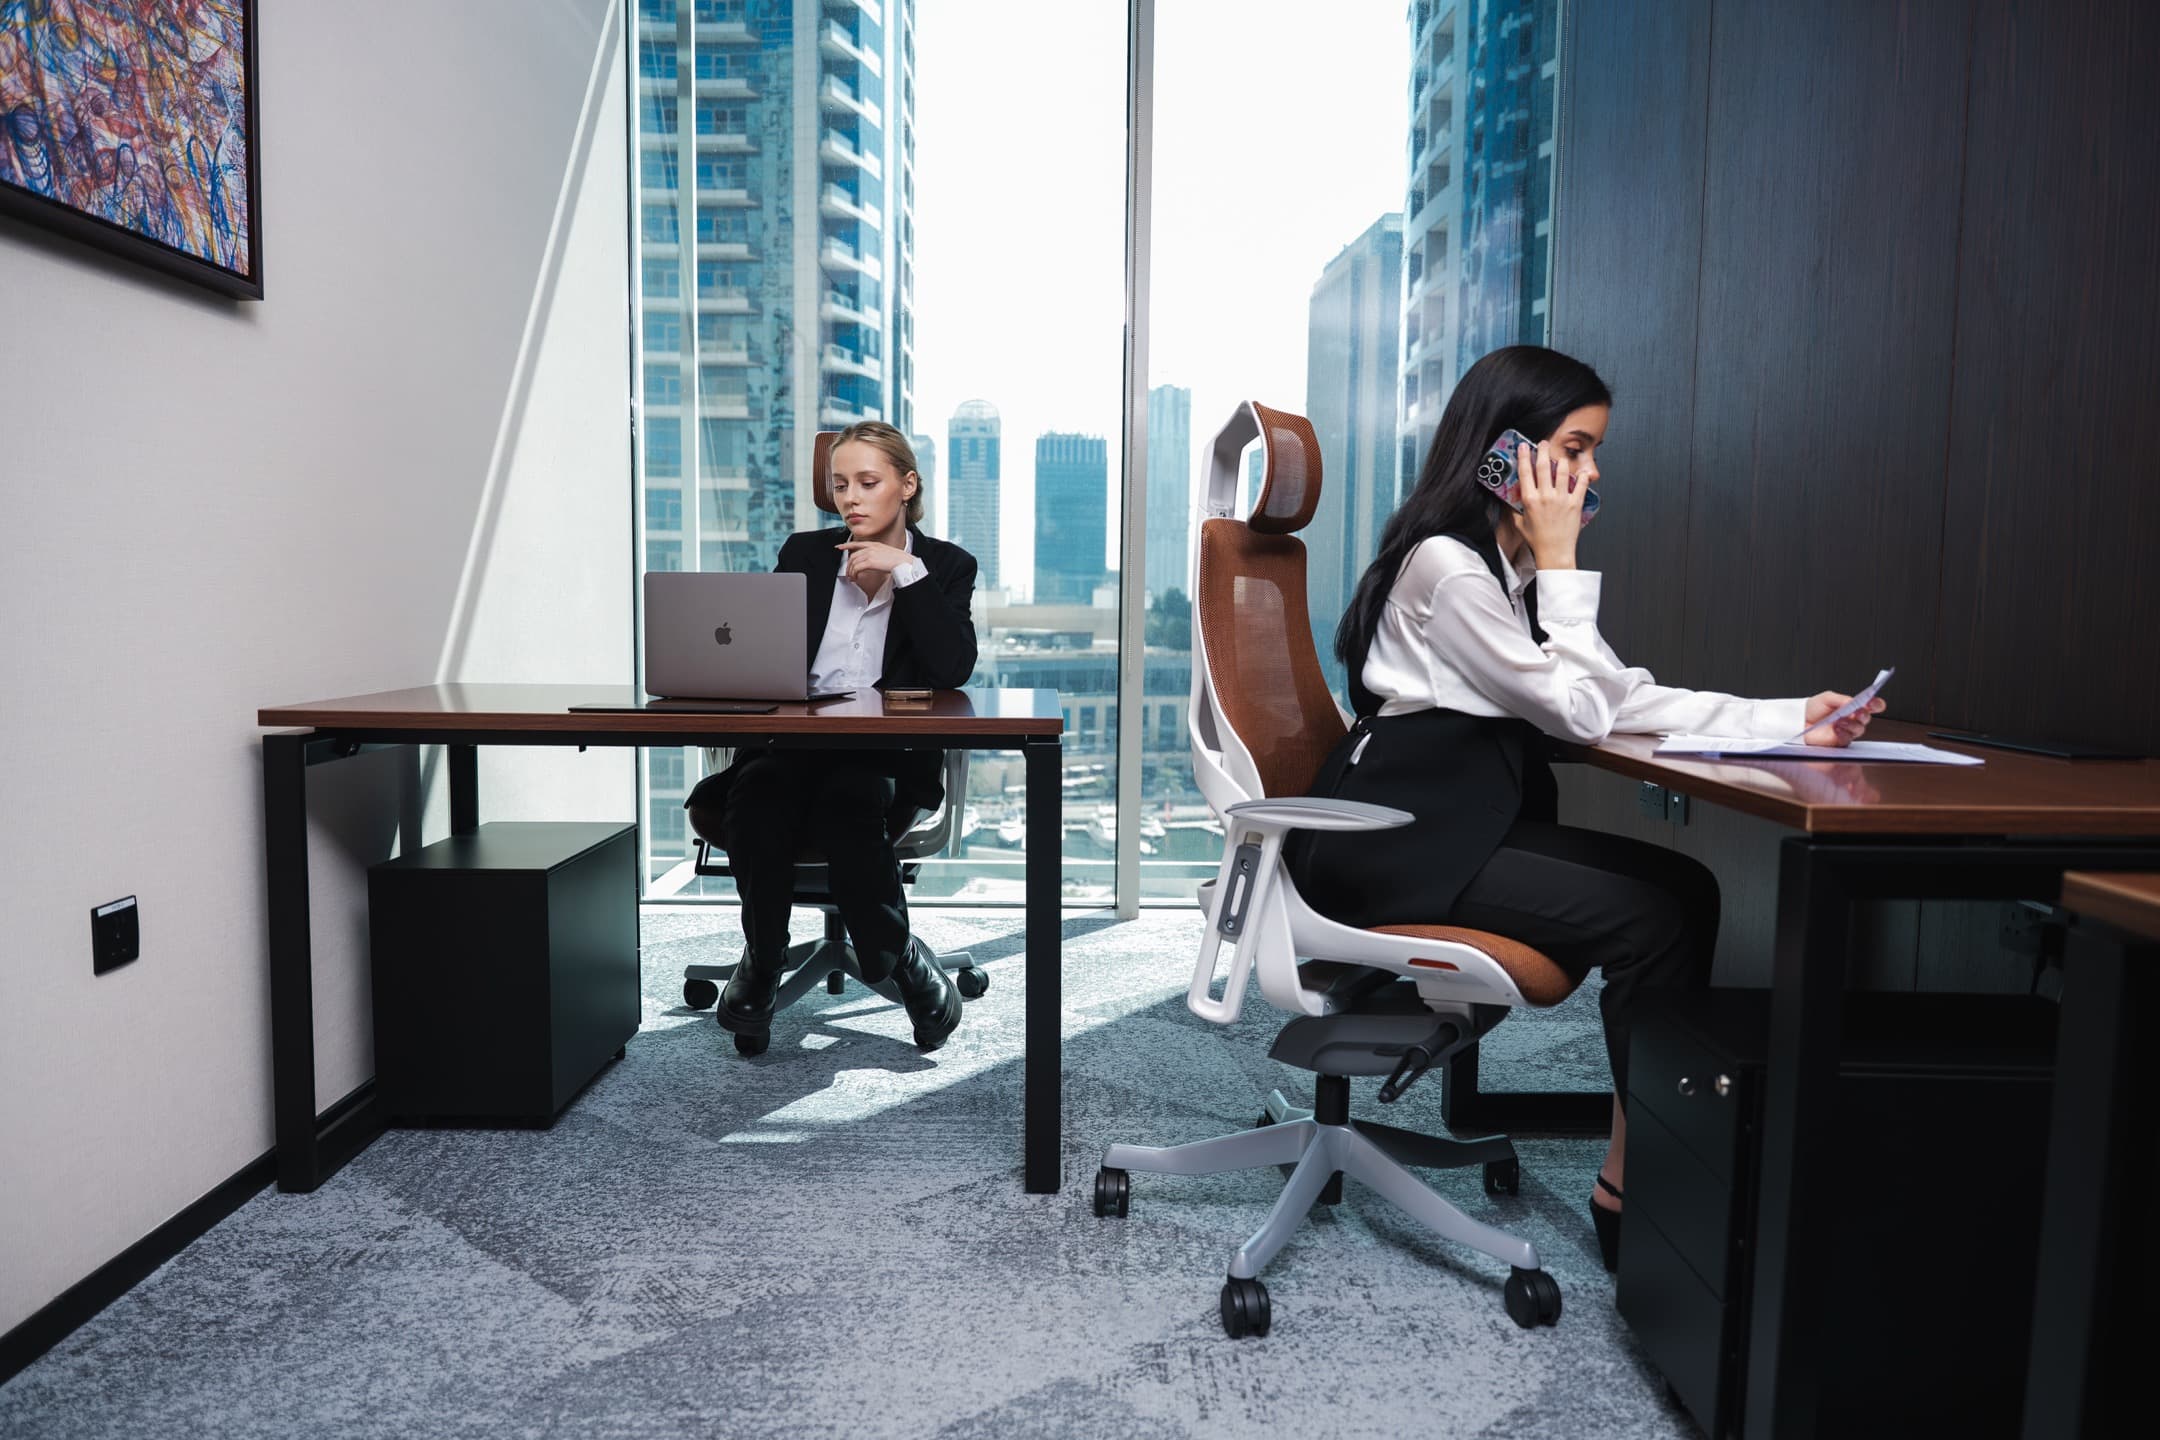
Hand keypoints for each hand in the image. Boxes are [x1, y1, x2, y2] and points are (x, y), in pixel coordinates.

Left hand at [836, 539, 908, 589]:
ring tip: (852, 578)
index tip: (839, 547)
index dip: (846, 545)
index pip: (857, 543)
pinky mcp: (870, 561)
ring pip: (853, 562)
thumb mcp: (887, 553)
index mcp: (875, 544)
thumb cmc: (899, 561)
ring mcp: (870, 554)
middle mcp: (871, 548)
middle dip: (849, 565)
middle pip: (853, 556)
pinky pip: (857, 568)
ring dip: (851, 572)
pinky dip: (854, 574)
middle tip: (849, 573)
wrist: (904, 562)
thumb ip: (878, 555)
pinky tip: (856, 578)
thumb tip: (872, 562)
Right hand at [1514, 439, 1582, 570]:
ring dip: (1561, 461)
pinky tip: (1582, 472)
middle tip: (1543, 444)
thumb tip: (1513, 500)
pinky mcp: (1575, 503)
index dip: (1523, 456)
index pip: (1525, 472)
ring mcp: (1561, 499)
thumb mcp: (1520, 523)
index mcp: (1530, 500)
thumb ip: (1515, 510)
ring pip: (1562, 471)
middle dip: (1543, 451)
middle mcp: (1546, 496)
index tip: (1523, 447)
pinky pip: (1581, 485)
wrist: (1554, 552)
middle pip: (1543, 466)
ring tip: (1560, 458)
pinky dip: (1582, 476)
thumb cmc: (1538, 540)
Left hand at [1801, 690, 1886, 746]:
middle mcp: (1852, 719)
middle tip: (1857, 711)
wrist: (1798, 721)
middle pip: (1866, 718)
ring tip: (1840, 720)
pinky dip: (1843, 733)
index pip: (1871, 706)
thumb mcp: (1827, 698)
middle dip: (1863, 714)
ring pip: (1859, 729)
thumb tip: (1853, 701)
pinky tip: (1836, 728)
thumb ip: (1841, 699)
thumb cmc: (1813, 709)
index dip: (1875, 704)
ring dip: (1852, 724)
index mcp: (1852, 706)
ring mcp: (1847, 731)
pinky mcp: (1840, 741)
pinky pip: (1847, 739)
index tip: (1873, 702)